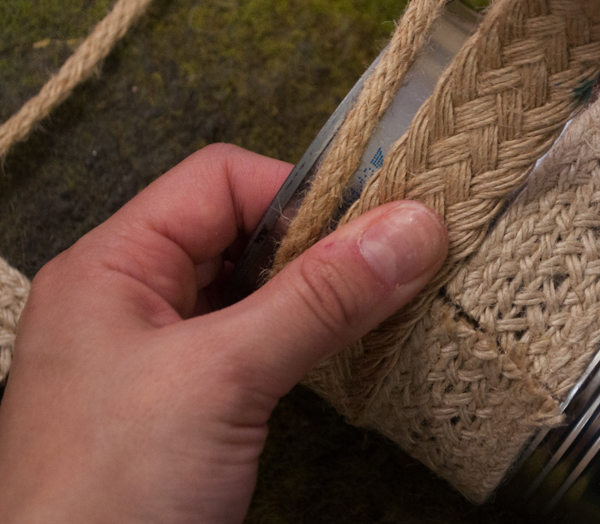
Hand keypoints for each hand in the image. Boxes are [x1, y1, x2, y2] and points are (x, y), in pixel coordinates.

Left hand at [0, 144, 447, 523]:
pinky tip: (347, 347)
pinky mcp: (192, 404)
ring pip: (255, 291)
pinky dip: (308, 337)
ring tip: (385, 300)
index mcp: (113, 265)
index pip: (219, 182)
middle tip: (396, 261)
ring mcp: (163, 355)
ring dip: (319, 292)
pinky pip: (259, 343)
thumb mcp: (223, 378)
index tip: (377, 223)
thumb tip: (412, 228)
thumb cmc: (112, 491)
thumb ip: (318, 299)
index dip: (298, 192)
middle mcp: (135, 298)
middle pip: (241, 233)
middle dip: (318, 243)